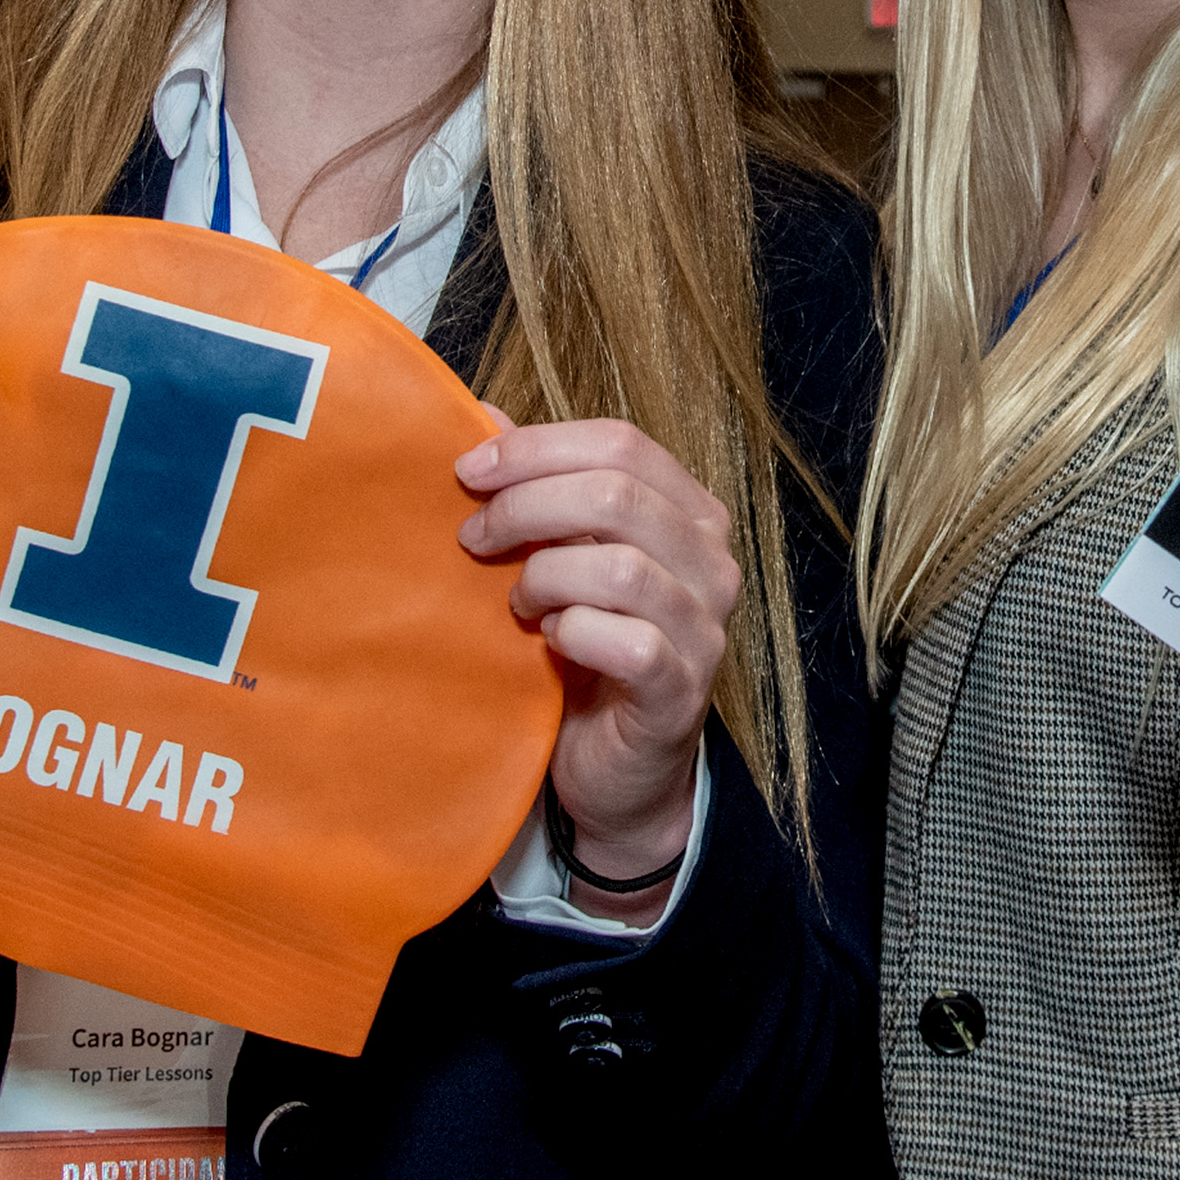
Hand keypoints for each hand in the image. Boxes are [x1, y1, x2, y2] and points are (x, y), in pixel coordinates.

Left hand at [456, 409, 740, 912]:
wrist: (615, 766)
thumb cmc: (584, 646)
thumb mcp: (558, 555)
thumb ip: (533, 485)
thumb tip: (481, 413)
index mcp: (689, 511)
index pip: (621, 443)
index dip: (537, 446)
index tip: (467, 469)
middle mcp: (713, 561)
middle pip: (616, 494)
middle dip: (526, 506)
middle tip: (474, 537)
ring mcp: (706, 628)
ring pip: (621, 567)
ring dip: (546, 576)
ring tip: (516, 601)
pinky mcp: (682, 691)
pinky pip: (628, 642)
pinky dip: (573, 633)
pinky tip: (548, 641)